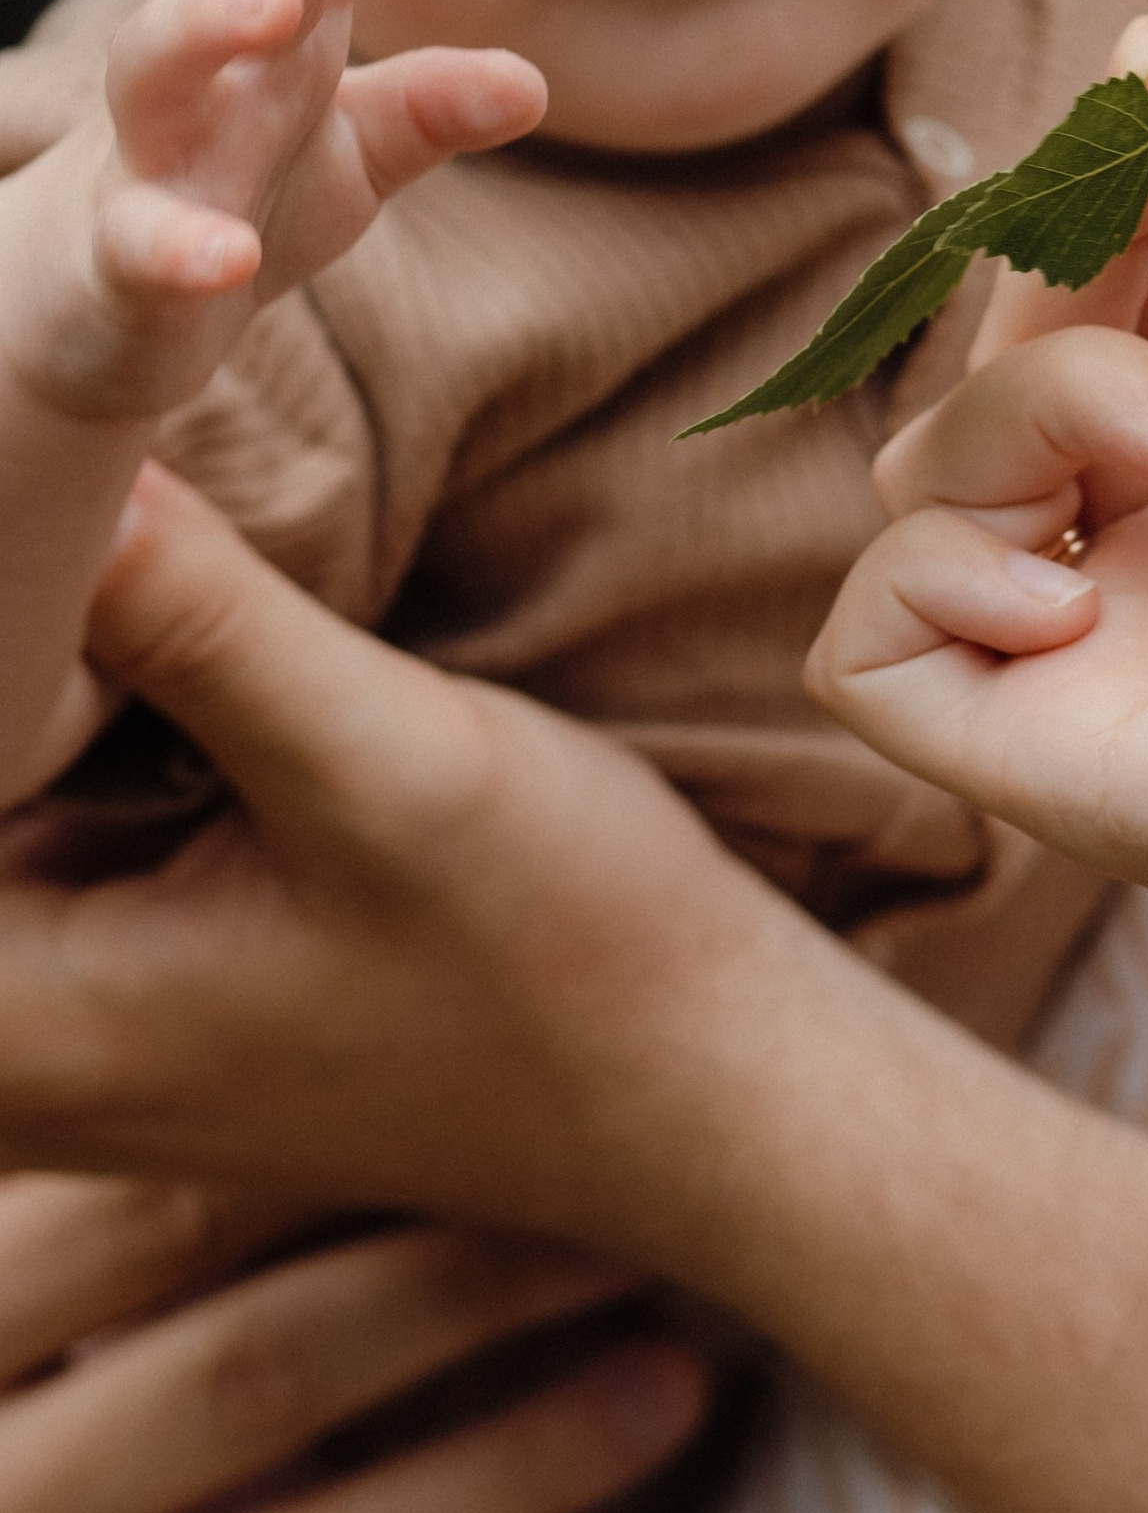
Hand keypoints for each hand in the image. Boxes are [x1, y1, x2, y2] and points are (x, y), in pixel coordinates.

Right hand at [0, 0, 543, 433]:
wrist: (110, 314)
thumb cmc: (244, 199)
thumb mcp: (352, 150)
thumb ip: (430, 109)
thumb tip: (531, 80)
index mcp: (283, 36)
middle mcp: (213, 71)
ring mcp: (154, 155)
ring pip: (157, 65)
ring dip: (209, 22)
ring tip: (276, 3)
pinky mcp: (120, 254)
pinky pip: (144, 241)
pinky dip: (182, 245)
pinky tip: (228, 256)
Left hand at [0, 468, 831, 1232]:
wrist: (711, 1090)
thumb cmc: (572, 958)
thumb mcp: (389, 763)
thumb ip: (194, 618)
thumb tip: (30, 422)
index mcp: (11, 1031)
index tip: (30, 503)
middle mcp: (1, 1051)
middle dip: (14, 643)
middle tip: (61, 463)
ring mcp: (54, 1026)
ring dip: (39, 674)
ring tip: (125, 547)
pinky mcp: (115, 982)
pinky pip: (31, 818)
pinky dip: (70, 714)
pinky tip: (142, 605)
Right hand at [823, 30, 1147, 1051]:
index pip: (1110, 303)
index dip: (1116, 178)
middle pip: (1009, 358)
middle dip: (1078, 234)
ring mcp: (1093, 664)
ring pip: (932, 469)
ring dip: (1049, 399)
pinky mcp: (1040, 762)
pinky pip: (872, 643)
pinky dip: (940, 569)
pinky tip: (1085, 584)